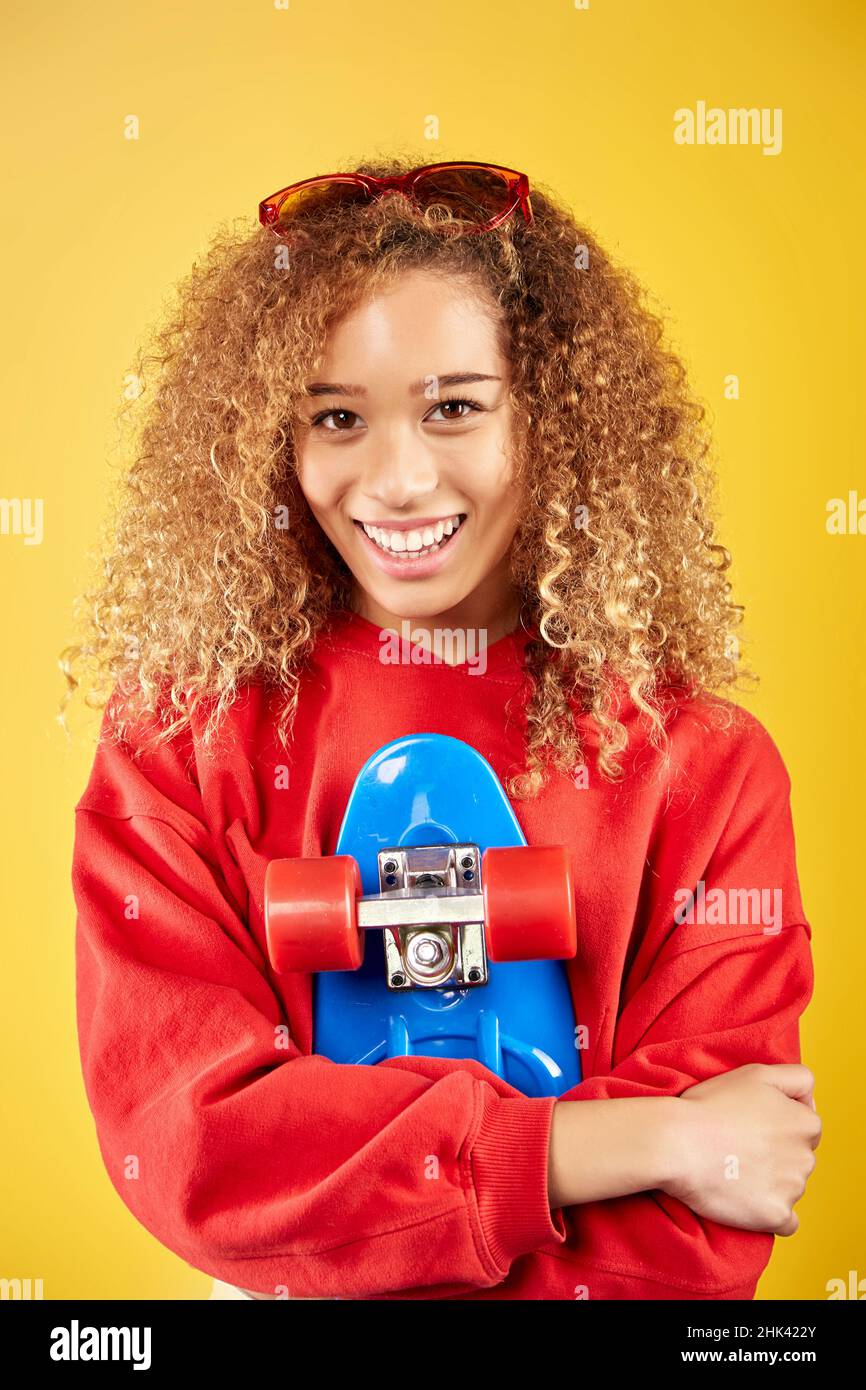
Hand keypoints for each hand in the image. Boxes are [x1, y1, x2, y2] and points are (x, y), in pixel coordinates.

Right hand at [662, 1063, 821, 1234]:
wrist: (678, 1143)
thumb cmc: (712, 1106)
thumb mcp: (757, 1073)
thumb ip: (797, 1079)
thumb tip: (811, 1101)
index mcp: (805, 1123)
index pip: (806, 1127)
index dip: (777, 1123)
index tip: (750, 1124)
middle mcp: (806, 1157)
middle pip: (799, 1158)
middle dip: (777, 1154)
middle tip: (738, 1146)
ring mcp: (792, 1189)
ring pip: (790, 1187)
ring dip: (770, 1182)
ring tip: (733, 1169)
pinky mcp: (775, 1216)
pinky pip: (785, 1221)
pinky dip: (769, 1213)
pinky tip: (744, 1198)